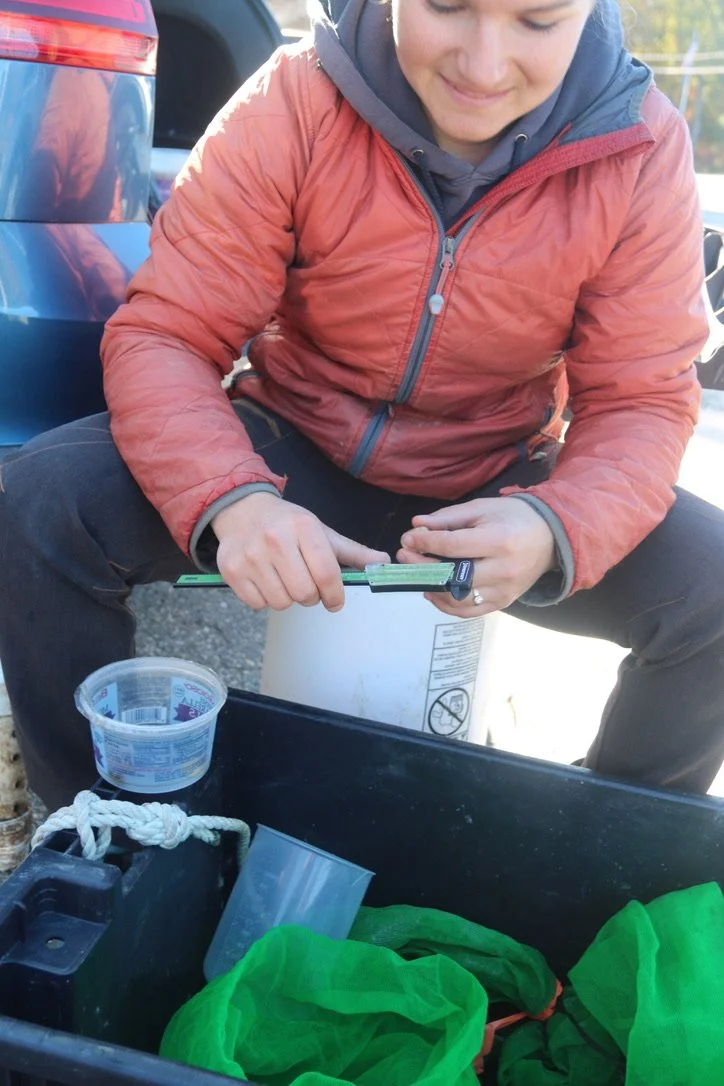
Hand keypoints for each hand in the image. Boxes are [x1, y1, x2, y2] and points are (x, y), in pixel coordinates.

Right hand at [212, 492, 389, 611]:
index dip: (335, 595)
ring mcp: (250, 556)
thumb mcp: (320, 531)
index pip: (327, 575)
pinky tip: (266, 580)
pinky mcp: (231, 570)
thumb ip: (352, 551)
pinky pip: (257, 604)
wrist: (242, 509)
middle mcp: (275, 540)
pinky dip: (264, 599)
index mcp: (303, 527)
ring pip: (281, 602)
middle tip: (307, 584)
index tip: (335, 600)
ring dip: (287, 598)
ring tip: (285, 579)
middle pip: (304, 594)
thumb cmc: (287, 523)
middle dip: (311, 596)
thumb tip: (383, 564)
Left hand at [398, 497, 555, 616]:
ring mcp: (504, 591)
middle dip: (422, 567)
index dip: (425, 543)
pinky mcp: (504, 603)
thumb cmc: (514, 517)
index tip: (408, 538)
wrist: (550, 537)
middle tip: (404, 556)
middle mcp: (503, 570)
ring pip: (458, 599)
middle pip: (452, 576)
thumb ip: (448, 518)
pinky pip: (468, 611)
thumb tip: (416, 525)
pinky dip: (446, 604)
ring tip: (418, 575)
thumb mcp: (482, 508)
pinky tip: (433, 591)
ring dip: (431, 588)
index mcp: (499, 541)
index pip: (453, 546)